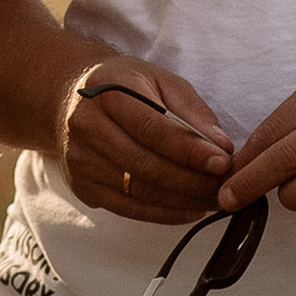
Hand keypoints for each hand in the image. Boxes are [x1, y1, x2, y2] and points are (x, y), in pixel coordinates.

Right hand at [59, 45, 235, 229]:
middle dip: (193, 181)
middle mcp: (87, 127)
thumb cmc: (125, 87)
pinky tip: (190, 209)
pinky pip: (128, 209)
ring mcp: (80, 160)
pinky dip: (164, 214)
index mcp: (107, 92)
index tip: (223, 162)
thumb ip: (192, 111)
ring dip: (184, 201)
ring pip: (140, 191)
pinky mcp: (82, 187)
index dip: (190, 150)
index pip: (153, 128)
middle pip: (147, 165)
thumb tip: (222, 147)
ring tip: (215, 199)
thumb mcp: (160, 81)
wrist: (69, 98)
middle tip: (226, 187)